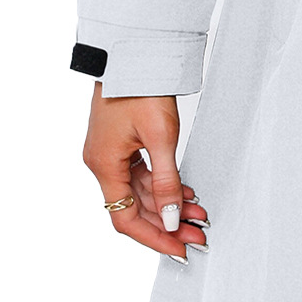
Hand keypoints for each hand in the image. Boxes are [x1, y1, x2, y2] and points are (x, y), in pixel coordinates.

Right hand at [82, 85, 208, 258]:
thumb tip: (172, 218)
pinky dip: (163, 186)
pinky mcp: (121, 142)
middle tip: (198, 235)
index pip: (125, 218)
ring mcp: (111, 153)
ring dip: (169, 205)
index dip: (153, 237)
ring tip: (199, 215)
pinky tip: (185, 193)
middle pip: (134, 207)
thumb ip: (166, 182)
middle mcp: (102, 162)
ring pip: (140, 192)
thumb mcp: (161, 137)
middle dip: (168, 223)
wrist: (133, 51)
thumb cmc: (141, 87)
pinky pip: (141, 174)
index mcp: (104, 165)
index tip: (178, 249)